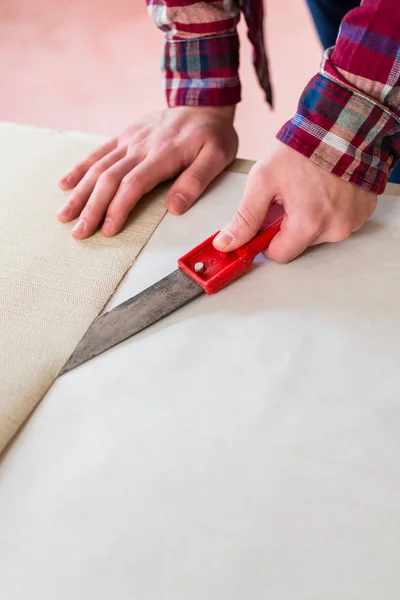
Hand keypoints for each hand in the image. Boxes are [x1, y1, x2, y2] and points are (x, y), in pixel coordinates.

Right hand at [57, 106, 237, 238]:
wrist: (203, 99)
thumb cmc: (212, 134)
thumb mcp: (216, 156)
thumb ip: (196, 181)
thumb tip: (174, 208)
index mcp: (162, 155)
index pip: (133, 185)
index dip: (117, 209)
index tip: (107, 230)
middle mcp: (140, 146)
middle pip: (108, 179)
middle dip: (91, 208)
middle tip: (79, 232)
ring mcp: (129, 140)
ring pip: (98, 167)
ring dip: (79, 193)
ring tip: (65, 215)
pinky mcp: (124, 135)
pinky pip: (98, 152)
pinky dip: (79, 168)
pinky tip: (65, 184)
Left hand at [213, 140, 376, 262]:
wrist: (342, 122)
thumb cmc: (303, 147)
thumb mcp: (263, 180)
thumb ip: (245, 217)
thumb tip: (227, 244)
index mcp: (308, 225)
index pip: (279, 254)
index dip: (267, 238)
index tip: (267, 219)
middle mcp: (335, 229)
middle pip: (300, 243)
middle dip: (290, 224)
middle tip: (290, 195)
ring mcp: (353, 220)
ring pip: (320, 232)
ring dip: (312, 216)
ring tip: (311, 186)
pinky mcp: (364, 211)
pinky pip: (341, 219)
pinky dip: (332, 208)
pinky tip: (329, 186)